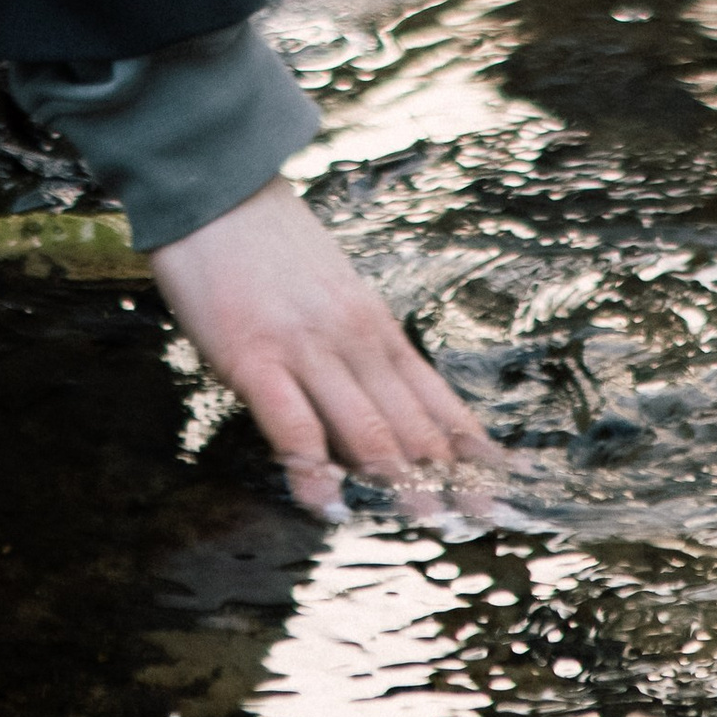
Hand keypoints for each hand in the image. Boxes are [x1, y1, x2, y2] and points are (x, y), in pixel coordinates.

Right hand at [150, 174, 501, 515]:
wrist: (217, 193)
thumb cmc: (271, 249)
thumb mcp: (333, 295)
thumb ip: (355, 356)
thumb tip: (372, 426)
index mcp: (376, 328)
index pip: (438, 401)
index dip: (470, 451)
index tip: (499, 491)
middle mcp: (354, 341)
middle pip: (413, 424)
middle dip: (447, 478)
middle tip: (474, 522)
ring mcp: (306, 350)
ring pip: (367, 427)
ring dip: (398, 481)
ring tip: (424, 521)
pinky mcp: (255, 357)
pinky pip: (292, 425)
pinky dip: (312, 470)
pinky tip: (326, 503)